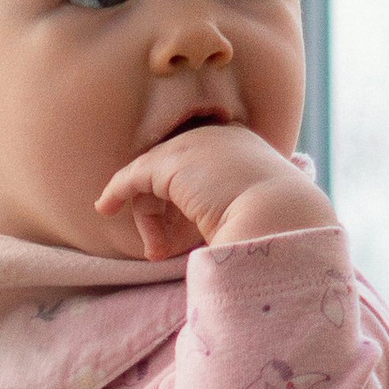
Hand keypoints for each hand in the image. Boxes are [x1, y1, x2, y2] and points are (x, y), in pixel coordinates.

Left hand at [95, 124, 334, 260]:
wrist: (282, 220)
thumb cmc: (274, 226)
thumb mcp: (250, 209)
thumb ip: (222, 206)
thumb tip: (207, 221)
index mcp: (243, 146)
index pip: (200, 168)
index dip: (183, 202)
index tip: (179, 237)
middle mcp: (219, 136)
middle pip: (173, 171)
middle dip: (163, 212)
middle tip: (163, 250)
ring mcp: (195, 144)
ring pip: (154, 178)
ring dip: (150, 218)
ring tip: (158, 252)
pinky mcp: (172, 162)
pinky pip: (134, 176)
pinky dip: (117, 191)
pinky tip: (106, 207)